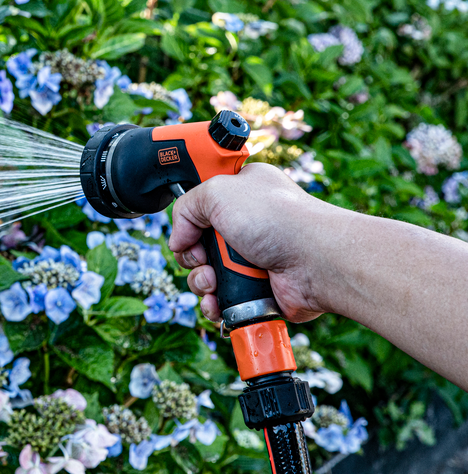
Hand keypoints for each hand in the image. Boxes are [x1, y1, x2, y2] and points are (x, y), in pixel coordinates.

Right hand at [167, 163, 332, 322]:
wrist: (316, 261)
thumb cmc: (277, 219)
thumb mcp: (218, 191)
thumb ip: (186, 207)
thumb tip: (178, 240)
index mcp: (241, 194)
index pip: (201, 205)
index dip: (190, 219)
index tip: (190, 227)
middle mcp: (246, 226)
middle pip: (198, 244)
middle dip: (192, 256)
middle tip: (203, 257)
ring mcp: (251, 259)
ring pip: (205, 275)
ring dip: (201, 282)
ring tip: (213, 281)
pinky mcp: (256, 289)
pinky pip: (222, 300)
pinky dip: (214, 304)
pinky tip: (216, 301)